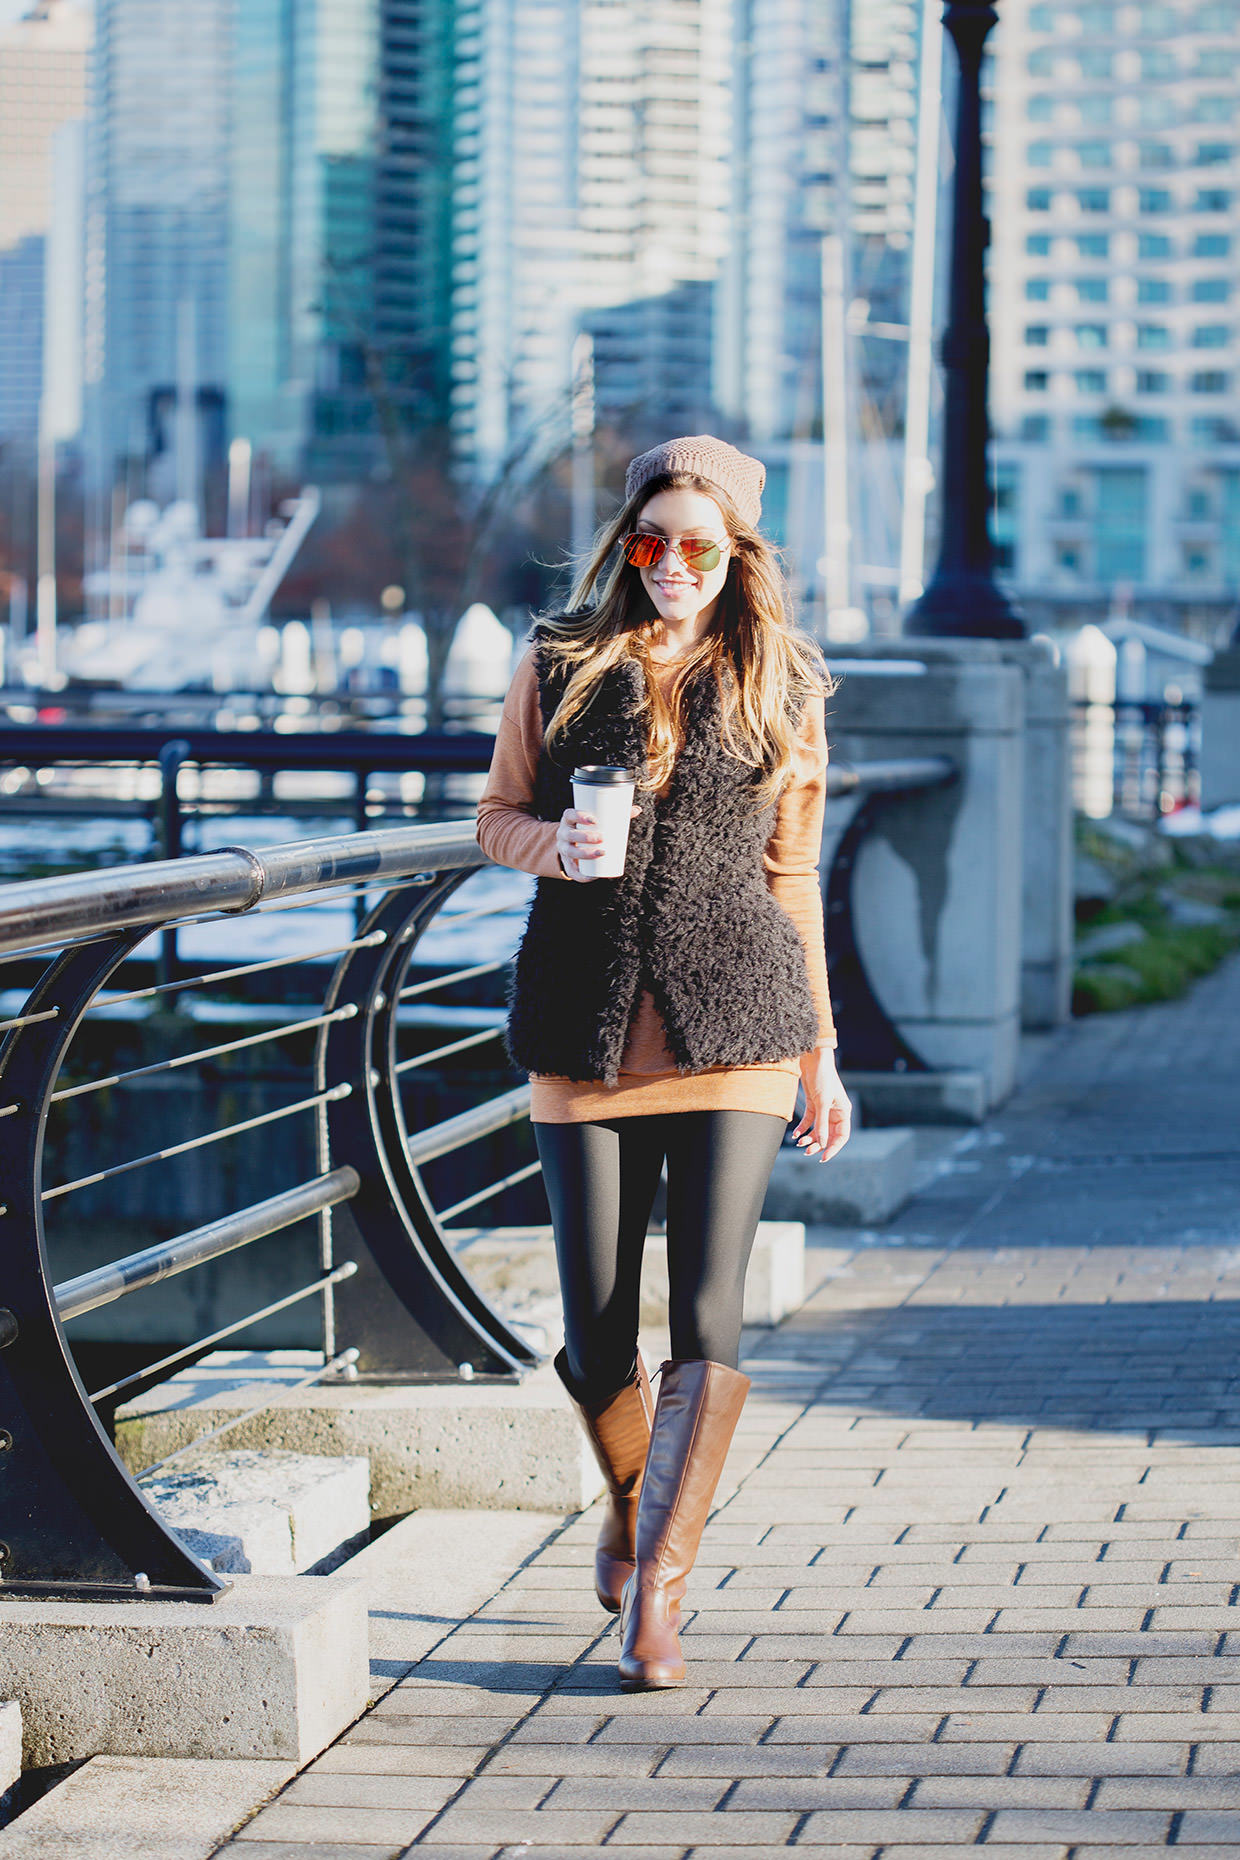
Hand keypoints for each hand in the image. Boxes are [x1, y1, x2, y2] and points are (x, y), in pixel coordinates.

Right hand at [555, 806, 639, 880]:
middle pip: (570, 835)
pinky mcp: (567, 863)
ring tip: (602, 852)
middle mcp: (563, 834)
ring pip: (570, 852)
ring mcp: (563, 849)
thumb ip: (615, 815)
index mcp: (568, 820)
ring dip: (585, 854)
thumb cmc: (587, 828)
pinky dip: (581, 875)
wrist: (570, 843)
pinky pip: (571, 871)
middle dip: (585, 836)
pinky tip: (592, 876)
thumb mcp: (596, 821)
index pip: (569, 815)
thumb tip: (637, 809)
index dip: (579, 816)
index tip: (594, 820)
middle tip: (602, 838)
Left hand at [791, 1047, 851, 1162]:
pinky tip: (795, 1135)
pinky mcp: (813, 1104)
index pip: (842, 1136)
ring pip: (818, 1130)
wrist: (812, 1059)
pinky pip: (809, 1121)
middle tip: (807, 1152)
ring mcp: (824, 1109)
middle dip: (818, 1144)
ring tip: (799, 1142)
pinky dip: (802, 1128)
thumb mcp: (822, 1102)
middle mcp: (835, 1112)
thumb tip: (822, 1144)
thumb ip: (822, 1124)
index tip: (822, 1158)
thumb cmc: (822, 1077)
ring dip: (809, 1137)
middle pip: (829, 1135)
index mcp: (843, 1112)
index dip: (833, 1148)